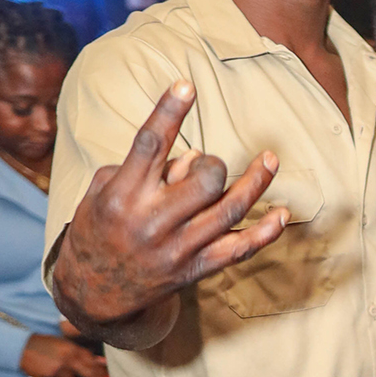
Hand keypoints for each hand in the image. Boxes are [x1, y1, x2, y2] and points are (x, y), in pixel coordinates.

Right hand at [19, 332, 112, 376]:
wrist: (21, 347)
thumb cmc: (43, 344)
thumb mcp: (62, 343)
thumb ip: (79, 353)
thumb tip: (99, 361)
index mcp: (71, 348)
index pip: (91, 360)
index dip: (101, 369)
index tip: (109, 376)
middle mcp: (67, 358)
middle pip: (88, 372)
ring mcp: (58, 369)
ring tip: (54, 367)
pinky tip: (46, 370)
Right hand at [52, 81, 286, 340]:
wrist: (93, 291)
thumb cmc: (100, 227)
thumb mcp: (105, 191)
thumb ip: (146, 169)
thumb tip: (194, 155)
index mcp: (123, 193)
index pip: (148, 144)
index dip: (169, 112)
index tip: (187, 85)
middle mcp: (151, 220)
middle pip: (203, 181)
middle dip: (215, 164)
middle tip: (210, 165)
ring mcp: (176, 248)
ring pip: (228, 212)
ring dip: (255, 183)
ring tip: (270, 160)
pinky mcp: (193, 270)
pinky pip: (237, 251)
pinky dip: (265, 233)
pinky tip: (281, 214)